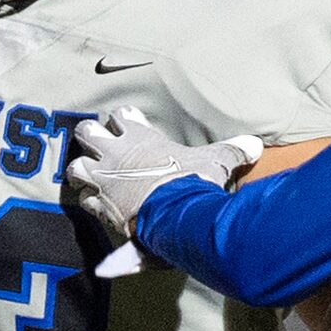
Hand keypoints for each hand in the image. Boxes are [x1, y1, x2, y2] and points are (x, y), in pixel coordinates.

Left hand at [66, 108, 260, 243]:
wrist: (175, 215)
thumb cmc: (193, 182)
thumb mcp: (216, 162)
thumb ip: (232, 151)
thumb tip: (254, 145)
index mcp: (140, 137)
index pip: (122, 115)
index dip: (125, 119)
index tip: (130, 124)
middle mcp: (115, 154)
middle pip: (87, 133)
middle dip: (90, 138)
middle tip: (100, 147)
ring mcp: (103, 180)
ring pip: (76, 169)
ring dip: (82, 173)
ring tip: (92, 179)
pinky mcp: (100, 208)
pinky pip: (85, 203)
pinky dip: (91, 205)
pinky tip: (99, 210)